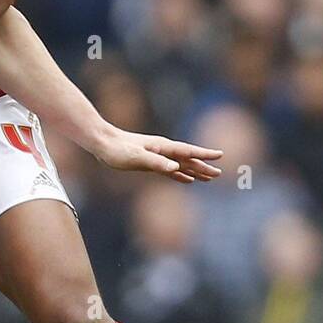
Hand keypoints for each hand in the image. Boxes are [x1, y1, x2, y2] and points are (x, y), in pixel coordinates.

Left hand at [94, 130, 222, 184]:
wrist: (102, 143)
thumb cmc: (118, 149)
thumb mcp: (137, 157)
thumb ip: (157, 162)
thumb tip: (176, 167)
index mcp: (162, 147)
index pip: (187, 151)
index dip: (203, 154)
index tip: (219, 155)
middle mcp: (162, 150)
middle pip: (187, 159)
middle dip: (203, 166)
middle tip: (219, 174)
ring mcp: (157, 156)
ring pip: (181, 165)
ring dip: (195, 171)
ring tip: (209, 178)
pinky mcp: (150, 162)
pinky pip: (170, 170)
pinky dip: (180, 175)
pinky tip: (187, 179)